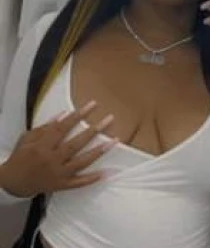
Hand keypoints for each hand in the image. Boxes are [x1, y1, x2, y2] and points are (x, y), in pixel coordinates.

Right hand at [0, 102, 117, 197]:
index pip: (63, 128)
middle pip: (76, 144)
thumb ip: (46, 126)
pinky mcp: (61, 185)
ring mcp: (58, 174)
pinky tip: (107, 172)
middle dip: (94, 131)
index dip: (79, 115)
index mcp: (42, 146)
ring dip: (99, 151)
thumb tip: (64, 114)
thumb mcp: (28, 138)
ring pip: (81, 162)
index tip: (93, 104)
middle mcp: (51, 160)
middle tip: (110, 119)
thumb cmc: (21, 157)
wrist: (12, 183)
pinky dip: (93, 178)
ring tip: (115, 141)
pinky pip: (79, 183)